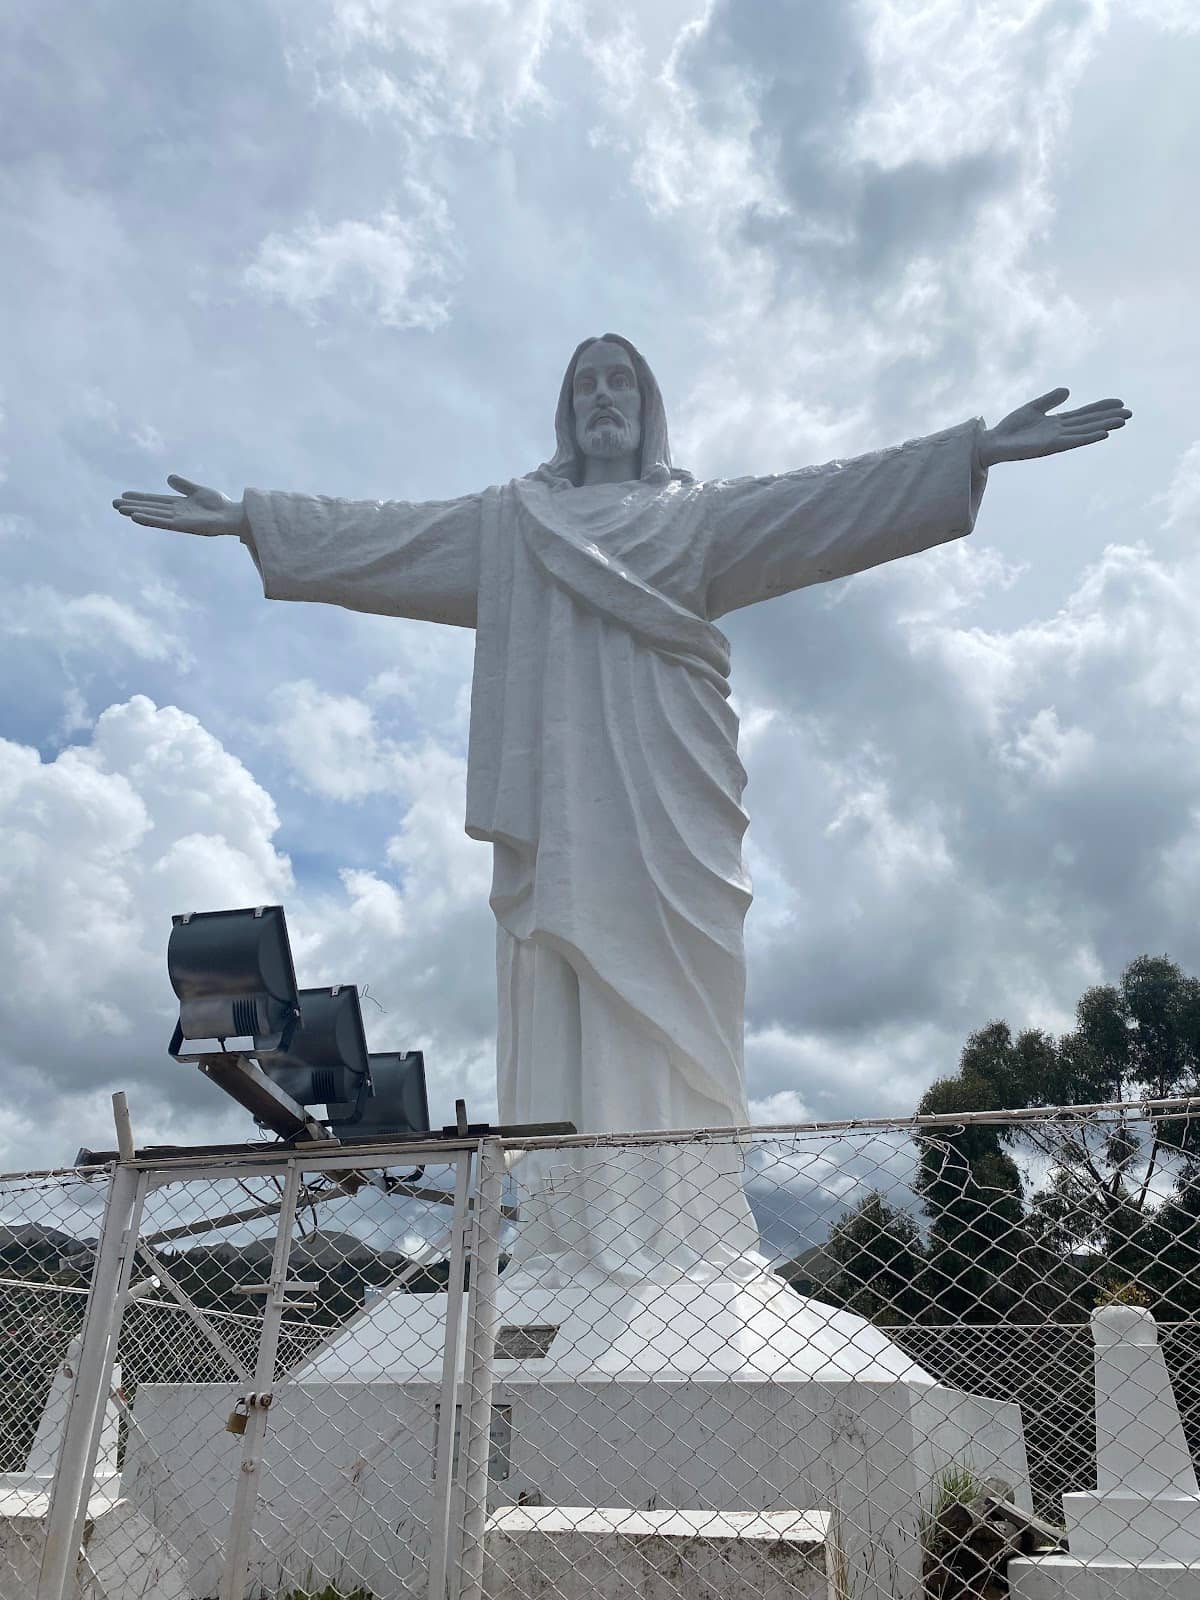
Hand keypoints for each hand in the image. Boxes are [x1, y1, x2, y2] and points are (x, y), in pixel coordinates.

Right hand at [112, 475, 245, 535]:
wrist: (232, 515)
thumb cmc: (219, 504)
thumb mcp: (198, 490)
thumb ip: (183, 485)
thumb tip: (168, 477)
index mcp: (178, 505)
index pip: (154, 501)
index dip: (139, 498)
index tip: (123, 496)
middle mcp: (175, 513)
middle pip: (150, 508)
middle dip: (132, 506)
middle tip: (114, 504)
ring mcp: (178, 520)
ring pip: (153, 515)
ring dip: (136, 512)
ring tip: (121, 510)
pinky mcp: (183, 525)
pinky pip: (162, 522)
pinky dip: (149, 519)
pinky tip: (136, 517)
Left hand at [978, 389, 1130, 467]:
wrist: (994, 442)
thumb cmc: (1011, 428)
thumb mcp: (1033, 408)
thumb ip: (1050, 400)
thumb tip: (1068, 390)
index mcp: (1057, 423)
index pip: (1084, 414)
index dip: (1101, 408)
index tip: (1119, 402)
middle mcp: (1060, 432)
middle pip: (1090, 423)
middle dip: (1109, 418)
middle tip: (1130, 414)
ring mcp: (1056, 440)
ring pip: (1086, 432)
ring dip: (1104, 427)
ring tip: (1122, 422)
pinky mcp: (1050, 446)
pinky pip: (1073, 441)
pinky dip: (1089, 437)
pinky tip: (1103, 433)